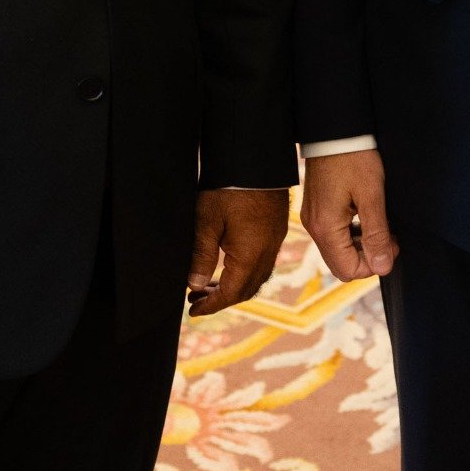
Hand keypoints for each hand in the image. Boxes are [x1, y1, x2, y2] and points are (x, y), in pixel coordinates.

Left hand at [188, 188, 289, 315]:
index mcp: (251, 255)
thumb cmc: (228, 187)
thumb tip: (194, 285)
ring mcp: (275, 241)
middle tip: (197, 299)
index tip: (193, 311)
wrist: (256, 159)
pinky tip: (230, 263)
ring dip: (234, 286)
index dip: (211, 305)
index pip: (231, 293)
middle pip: (246, 290)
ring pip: (257, 277)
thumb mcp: (207, 220)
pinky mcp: (276, 230)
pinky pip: (263, 262)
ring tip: (209, 285)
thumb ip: (201, 255)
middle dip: (221, 299)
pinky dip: (245, 272)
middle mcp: (267, 252)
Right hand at [301, 148, 397, 280]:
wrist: (334, 130)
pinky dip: (351, 234)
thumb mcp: (372, 195)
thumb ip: (377, 234)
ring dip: (361, 246)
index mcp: (326, 227)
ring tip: (381, 227)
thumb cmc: (353, 157)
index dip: (374, 264)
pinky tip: (366, 217)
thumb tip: (383, 266)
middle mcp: (314, 227)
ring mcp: (312, 218)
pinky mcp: (316, 209)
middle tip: (389, 238)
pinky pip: (333, 234)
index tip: (392, 244)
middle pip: (341, 263)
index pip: (348, 269)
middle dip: (368, 257)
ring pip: (338, 250)